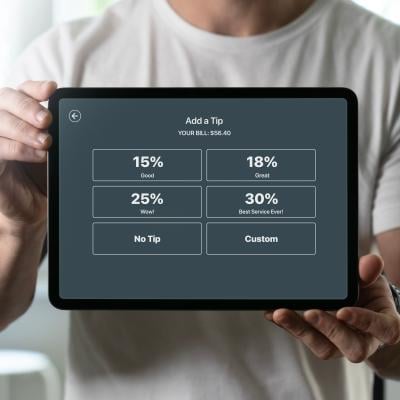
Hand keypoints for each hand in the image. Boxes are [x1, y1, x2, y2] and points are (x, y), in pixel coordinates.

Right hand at [0, 80, 56, 232]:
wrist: (35, 208)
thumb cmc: (44, 175)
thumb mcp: (55, 151)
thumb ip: (58, 133)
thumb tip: (75, 116)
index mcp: (19, 114)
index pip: (22, 91)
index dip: (35, 88)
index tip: (52, 90)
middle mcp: (3, 123)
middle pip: (5, 99)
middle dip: (27, 107)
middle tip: (47, 121)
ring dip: (22, 129)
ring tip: (46, 142)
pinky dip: (17, 149)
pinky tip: (37, 155)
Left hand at [265, 255, 399, 362]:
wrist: (361, 307)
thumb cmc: (368, 294)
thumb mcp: (371, 280)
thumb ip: (369, 272)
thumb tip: (370, 262)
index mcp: (383, 326)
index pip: (380, 328)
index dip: (363, 322)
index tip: (342, 311)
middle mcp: (362, 340)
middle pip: (350, 346)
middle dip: (327, 329)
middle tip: (309, 313)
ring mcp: (339, 343)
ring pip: (322, 346)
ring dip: (300, 329)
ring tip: (280, 313)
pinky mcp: (319, 340)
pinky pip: (303, 336)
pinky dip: (288, 325)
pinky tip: (272, 312)